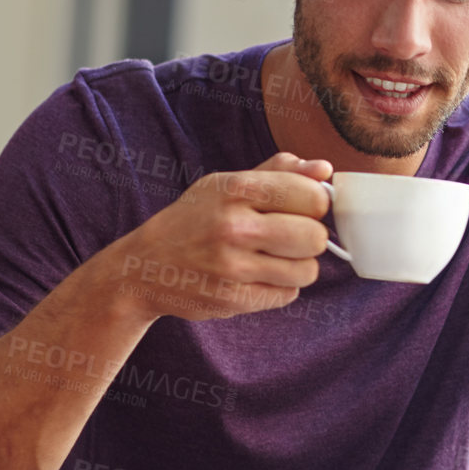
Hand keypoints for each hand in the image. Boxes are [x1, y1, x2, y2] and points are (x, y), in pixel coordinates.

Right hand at [100, 152, 332, 322]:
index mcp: (235, 190)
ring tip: (273, 258)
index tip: (303, 208)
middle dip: (311, 238)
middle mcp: (233, 227)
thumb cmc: (194, 220)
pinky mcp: (232, 300)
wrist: (144, 267)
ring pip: (307, 271)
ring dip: (298, 266)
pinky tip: (257, 277)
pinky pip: (287, 295)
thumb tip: (325, 169)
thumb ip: (278, 173)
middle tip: (291, 237)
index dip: (315, 204)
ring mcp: (232, 267)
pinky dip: (280, 288)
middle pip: (315, 237)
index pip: (311, 196)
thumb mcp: (225, 185)